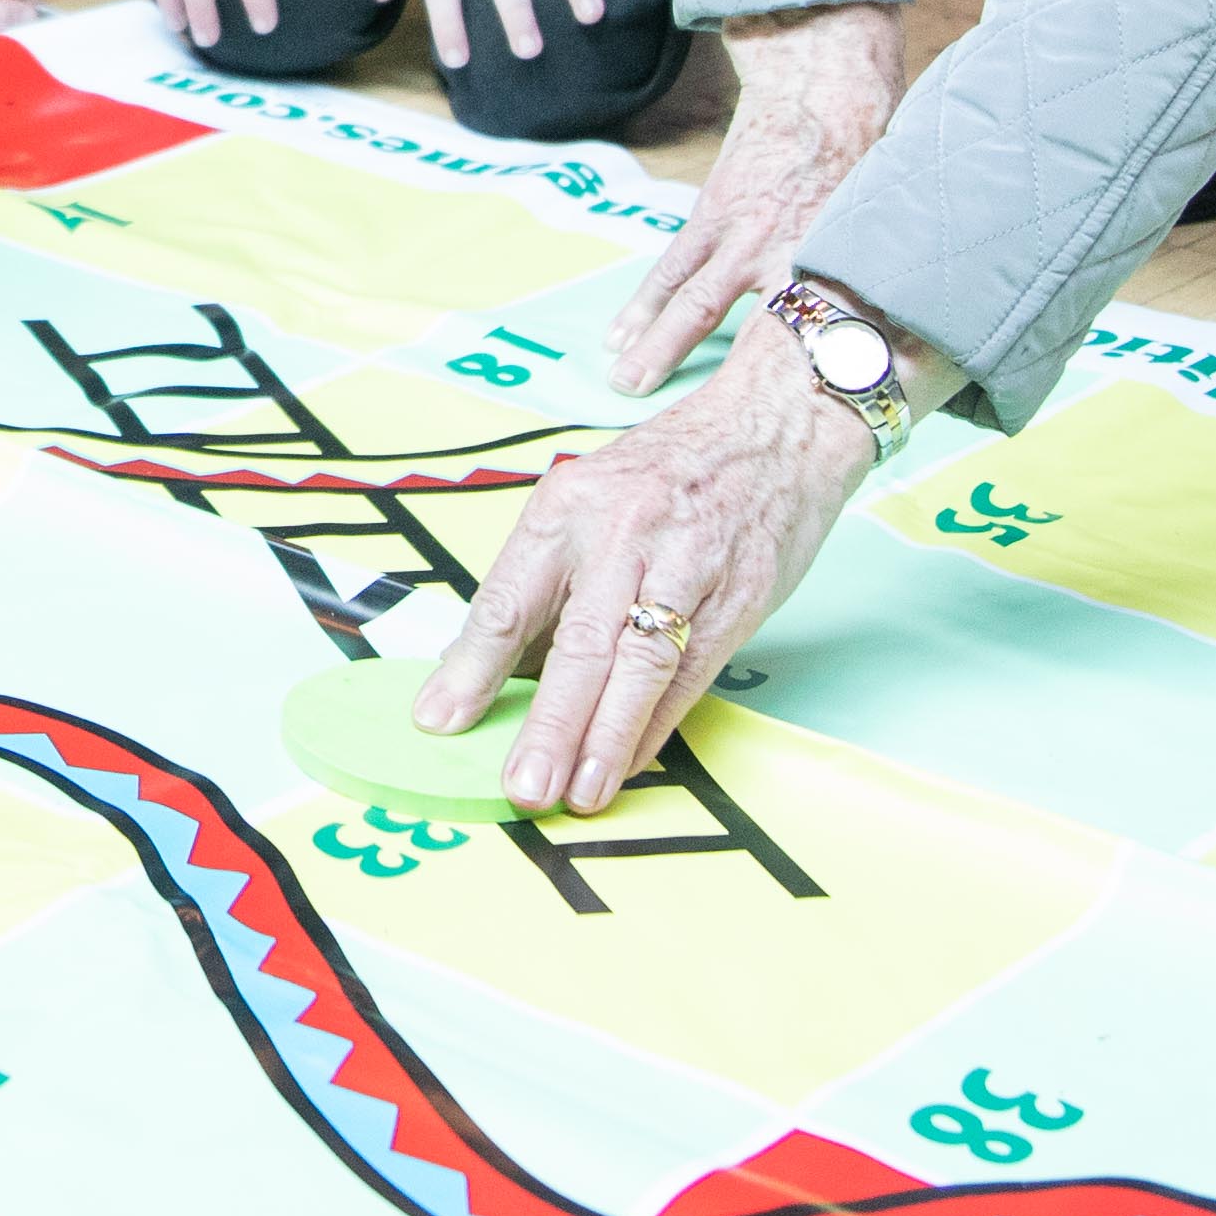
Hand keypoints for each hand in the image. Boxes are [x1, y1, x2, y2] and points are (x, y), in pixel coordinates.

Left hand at [415, 319, 870, 810]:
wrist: (776, 423)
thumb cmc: (669, 470)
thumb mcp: (589, 500)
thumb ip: (547, 582)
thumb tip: (498, 671)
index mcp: (568, 506)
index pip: (508, 599)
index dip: (471, 667)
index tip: (438, 719)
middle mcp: (624, 533)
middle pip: (577, 643)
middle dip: (547, 723)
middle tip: (521, 784)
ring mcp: (687, 565)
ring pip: (640, 666)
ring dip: (606, 739)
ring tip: (577, 792)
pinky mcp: (741, 595)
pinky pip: (693, 672)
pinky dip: (659, 724)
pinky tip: (632, 761)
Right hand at [606, 0, 901, 389]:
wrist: (825, 89)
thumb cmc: (867, 157)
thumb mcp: (884, 226)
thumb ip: (878, 281)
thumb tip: (901, 333)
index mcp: (829, 263)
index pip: (818, 339)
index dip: (807, 382)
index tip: (798, 429)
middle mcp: (779, 255)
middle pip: (742, 333)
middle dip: (724, 381)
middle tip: (692, 424)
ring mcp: (738, 236)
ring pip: (689, 301)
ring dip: (653, 343)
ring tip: (624, 378)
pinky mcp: (712, 215)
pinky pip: (671, 267)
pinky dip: (643, 302)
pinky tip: (619, 333)